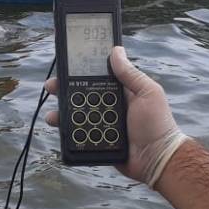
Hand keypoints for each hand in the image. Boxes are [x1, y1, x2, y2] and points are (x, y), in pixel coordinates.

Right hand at [44, 47, 187, 186]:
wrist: (157, 159)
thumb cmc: (157, 124)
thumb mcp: (147, 92)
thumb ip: (130, 73)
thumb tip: (116, 50)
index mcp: (120, 91)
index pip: (97, 76)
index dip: (81, 69)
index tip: (67, 62)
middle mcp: (108, 105)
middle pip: (81, 94)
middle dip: (64, 89)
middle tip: (51, 86)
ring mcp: (101, 123)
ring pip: (76, 114)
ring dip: (61, 111)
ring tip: (52, 112)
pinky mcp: (96, 140)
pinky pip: (77, 133)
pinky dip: (66, 130)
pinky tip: (58, 126)